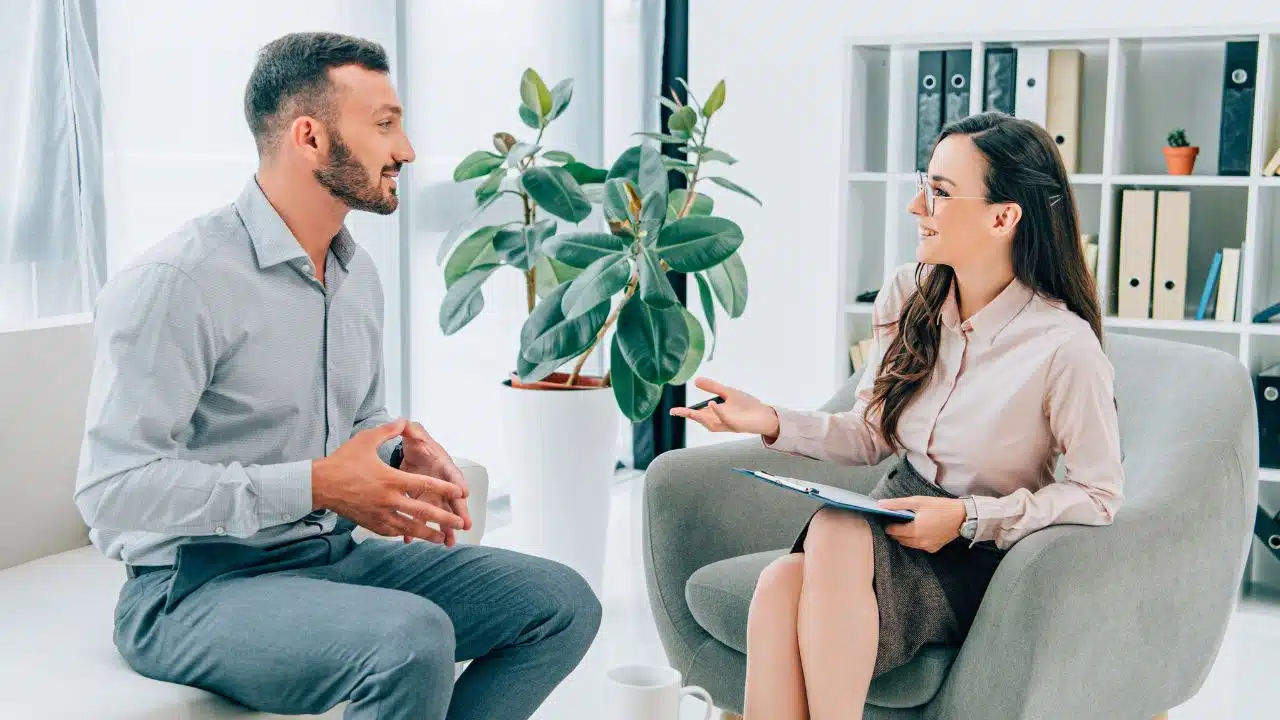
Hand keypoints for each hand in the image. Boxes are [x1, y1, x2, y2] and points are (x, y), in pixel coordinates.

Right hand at [312, 418, 464, 543]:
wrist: (319, 485)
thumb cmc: (342, 461)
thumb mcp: (366, 439)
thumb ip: (388, 430)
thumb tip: (403, 420)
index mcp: (391, 480)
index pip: (424, 485)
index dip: (444, 490)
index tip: (460, 494)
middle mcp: (389, 500)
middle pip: (422, 512)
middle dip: (444, 519)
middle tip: (460, 524)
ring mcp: (380, 514)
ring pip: (409, 528)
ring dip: (428, 534)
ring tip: (442, 539)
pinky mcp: (371, 523)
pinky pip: (393, 532)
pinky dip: (405, 534)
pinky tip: (412, 535)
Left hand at [398, 421, 471, 546]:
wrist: (411, 454)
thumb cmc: (418, 445)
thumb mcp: (415, 435)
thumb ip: (413, 431)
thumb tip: (408, 424)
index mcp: (443, 466)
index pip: (453, 474)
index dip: (458, 483)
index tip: (464, 492)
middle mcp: (442, 483)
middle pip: (453, 500)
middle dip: (459, 514)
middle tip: (464, 526)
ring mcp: (433, 495)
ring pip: (441, 514)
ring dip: (444, 528)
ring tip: (447, 543)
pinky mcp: (421, 502)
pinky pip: (420, 518)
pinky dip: (416, 529)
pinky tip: (411, 539)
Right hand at [669, 377, 780, 438]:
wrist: (765, 414)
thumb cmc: (747, 406)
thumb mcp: (727, 393)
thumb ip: (713, 386)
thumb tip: (696, 380)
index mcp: (715, 414)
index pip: (697, 413)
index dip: (684, 412)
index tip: (672, 411)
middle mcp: (719, 420)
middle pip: (700, 419)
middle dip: (688, 416)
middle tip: (675, 412)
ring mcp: (727, 424)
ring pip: (710, 422)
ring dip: (700, 416)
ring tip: (689, 411)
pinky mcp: (736, 425)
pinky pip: (725, 418)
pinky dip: (718, 412)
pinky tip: (712, 403)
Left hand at [877, 497, 966, 552]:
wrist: (962, 517)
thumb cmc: (940, 507)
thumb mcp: (918, 501)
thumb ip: (898, 504)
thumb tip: (880, 504)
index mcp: (914, 531)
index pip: (893, 531)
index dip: (889, 525)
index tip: (888, 519)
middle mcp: (919, 542)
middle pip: (900, 539)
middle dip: (896, 532)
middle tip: (897, 521)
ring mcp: (927, 547)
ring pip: (909, 544)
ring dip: (905, 537)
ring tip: (907, 525)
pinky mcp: (934, 548)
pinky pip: (920, 546)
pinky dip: (916, 540)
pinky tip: (919, 531)